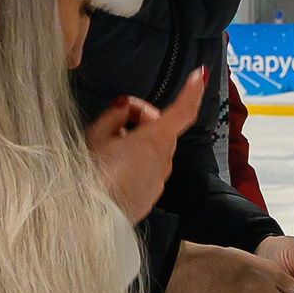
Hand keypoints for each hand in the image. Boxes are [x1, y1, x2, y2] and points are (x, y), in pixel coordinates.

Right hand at [82, 68, 204, 222]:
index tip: (200, 74)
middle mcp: (164, 159)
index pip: (182, 111)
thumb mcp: (97, 134)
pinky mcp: (150, 196)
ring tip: (105, 151)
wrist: (92, 218)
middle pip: (160, 129)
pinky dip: (133, 164)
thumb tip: (125, 110)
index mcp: (156, 139)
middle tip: (112, 124)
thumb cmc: (94, 172)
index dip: (192, 91)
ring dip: (135, 144)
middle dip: (140, 121)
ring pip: (152, 151)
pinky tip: (109, 170)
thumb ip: (115, 115)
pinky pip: (146, 171)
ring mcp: (159, 181)